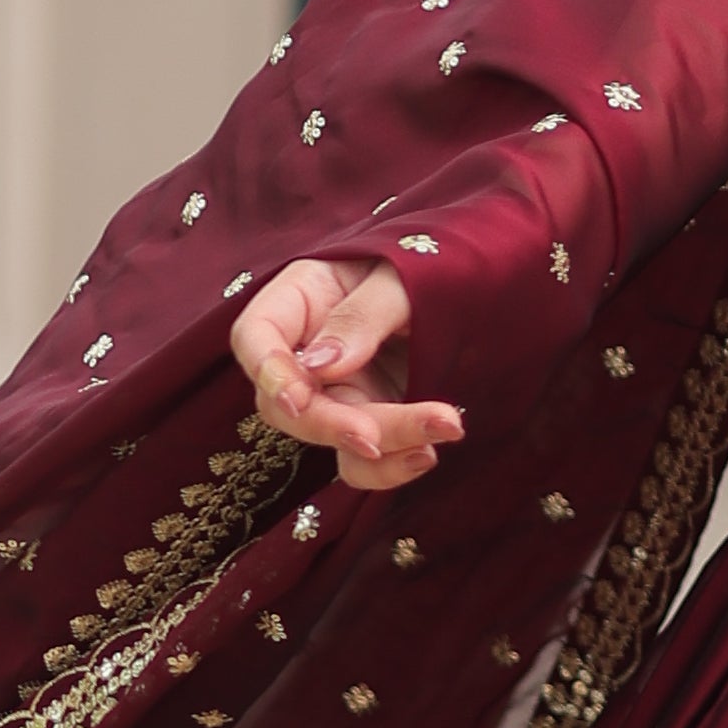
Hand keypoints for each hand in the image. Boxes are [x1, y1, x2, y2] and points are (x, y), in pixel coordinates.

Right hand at [229, 257, 467, 491]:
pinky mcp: (372, 418)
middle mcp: (309, 352)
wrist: (472, 280)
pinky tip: (426, 454)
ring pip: (333, 438)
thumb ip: (362, 314)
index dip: (268, 372)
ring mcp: (340, 390)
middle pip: (292, 403)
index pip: (255, 336)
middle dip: (332, 425)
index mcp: (301, 299)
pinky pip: (367, 458)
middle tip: (374, 439)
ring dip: (377, 452)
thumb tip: (322, 366)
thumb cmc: (427, 262)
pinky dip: (393, 464)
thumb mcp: (398, 274)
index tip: (296, 399)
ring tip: (432, 440)